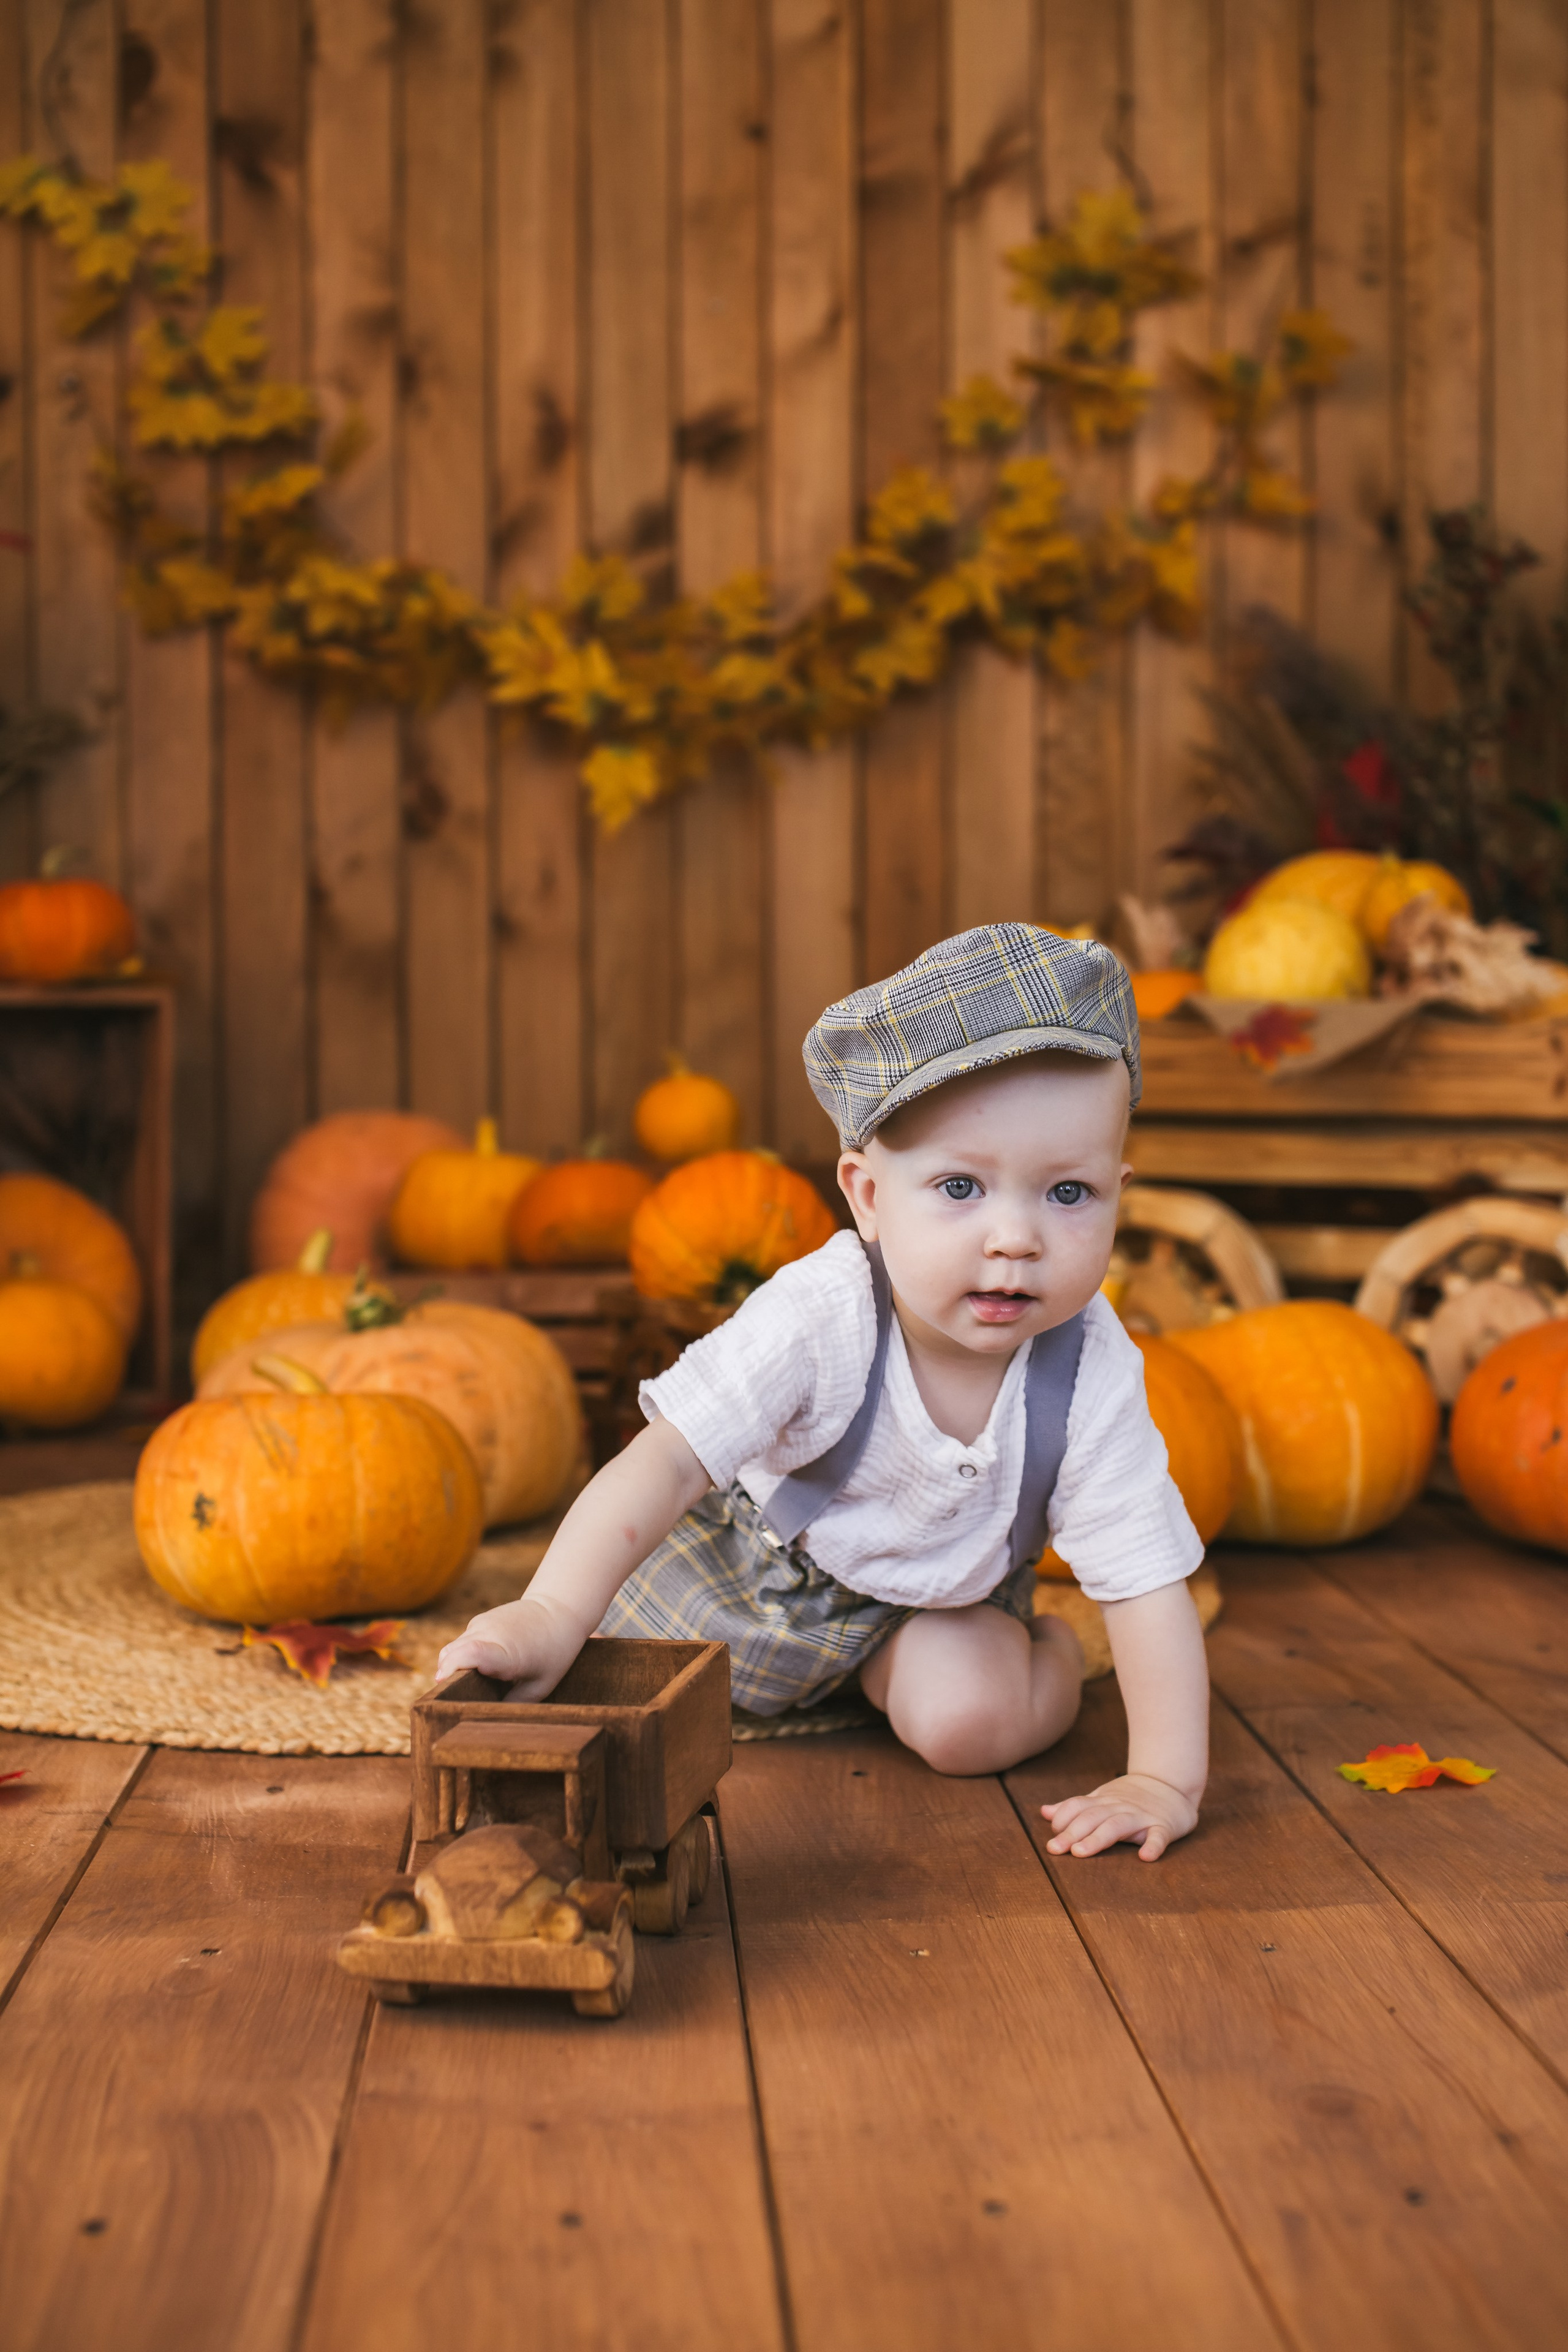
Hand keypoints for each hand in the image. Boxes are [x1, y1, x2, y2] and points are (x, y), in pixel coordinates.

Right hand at [434, 1594, 583, 1697]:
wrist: (559, 1609)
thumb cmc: (554, 1652)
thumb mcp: (539, 1686)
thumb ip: (513, 1704)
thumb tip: (489, 1722)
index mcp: (507, 1652)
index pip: (471, 1653)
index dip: (452, 1669)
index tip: (444, 1685)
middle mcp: (489, 1633)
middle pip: (451, 1655)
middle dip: (447, 1677)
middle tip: (456, 1698)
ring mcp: (481, 1623)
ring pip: (451, 1649)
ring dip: (453, 1667)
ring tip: (468, 1686)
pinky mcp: (479, 1620)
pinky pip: (460, 1642)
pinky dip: (461, 1657)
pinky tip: (479, 1668)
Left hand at [1040, 1772, 1198, 1862]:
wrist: (1170, 1784)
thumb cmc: (1130, 1797)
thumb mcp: (1101, 1799)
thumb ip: (1075, 1808)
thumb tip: (1044, 1812)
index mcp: (1103, 1802)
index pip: (1078, 1807)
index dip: (1063, 1820)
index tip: (1051, 1838)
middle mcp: (1119, 1807)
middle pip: (1092, 1817)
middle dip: (1071, 1833)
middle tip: (1055, 1849)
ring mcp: (1141, 1816)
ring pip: (1117, 1825)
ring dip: (1098, 1838)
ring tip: (1080, 1852)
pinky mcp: (1164, 1826)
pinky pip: (1159, 1836)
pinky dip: (1153, 1845)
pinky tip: (1145, 1856)